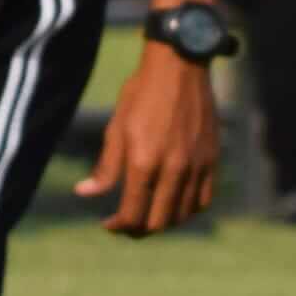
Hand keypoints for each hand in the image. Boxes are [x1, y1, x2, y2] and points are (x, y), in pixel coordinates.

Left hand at [85, 41, 217, 239]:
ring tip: (148, 213)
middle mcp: (173, 170)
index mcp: (144, 162)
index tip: (108, 224)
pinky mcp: (212, 160)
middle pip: (157, 223)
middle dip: (138, 230)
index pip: (132, 215)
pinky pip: (203, 201)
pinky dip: (187, 210)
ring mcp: (196, 167)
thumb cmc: (142, 93)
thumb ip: (105, 167)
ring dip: (162, 222)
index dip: (117, 227)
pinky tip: (174, 203)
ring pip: (181, 216)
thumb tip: (84, 193)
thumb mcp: (116, 128)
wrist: (180, 65)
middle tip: (126, 223)